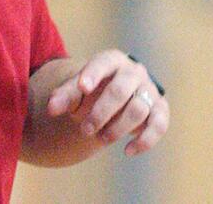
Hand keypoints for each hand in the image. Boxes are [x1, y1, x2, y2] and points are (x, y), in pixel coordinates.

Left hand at [45, 49, 169, 157]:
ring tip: (101, 140)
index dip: (93, 74)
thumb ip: (64, 95)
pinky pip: (159, 125)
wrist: (118, 95)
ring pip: (138, 109)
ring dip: (118, 128)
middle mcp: (134, 72)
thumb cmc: (94, 89)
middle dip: (101, 113)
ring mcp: (149, 90)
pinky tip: (127, 150)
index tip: (82, 87)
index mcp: (112, 60)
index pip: (103, 63)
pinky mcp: (160, 110)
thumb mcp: (78, 89)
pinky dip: (145, 140)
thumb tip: (52, 108)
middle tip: (85, 130)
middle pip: (121, 90)